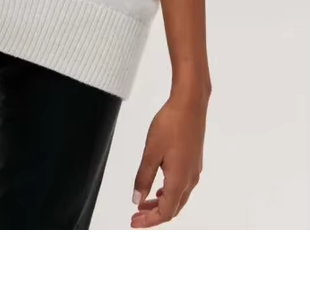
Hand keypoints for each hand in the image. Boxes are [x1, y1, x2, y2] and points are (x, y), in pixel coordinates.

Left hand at [130, 90, 208, 227]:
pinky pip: (182, 186)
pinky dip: (168, 193)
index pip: (166, 212)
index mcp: (179, 180)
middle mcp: (190, 179)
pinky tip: (159, 188)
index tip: (133, 222)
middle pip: (173, 208)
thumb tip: (137, 200)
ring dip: (161, 203)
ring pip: (178, 197)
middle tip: (135, 217)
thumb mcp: (151, 152)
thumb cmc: (169, 125)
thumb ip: (143, 177)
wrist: (190, 104)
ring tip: (143, 203)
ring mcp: (194, 170)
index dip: (149, 220)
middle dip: (154, 215)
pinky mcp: (194, 161)